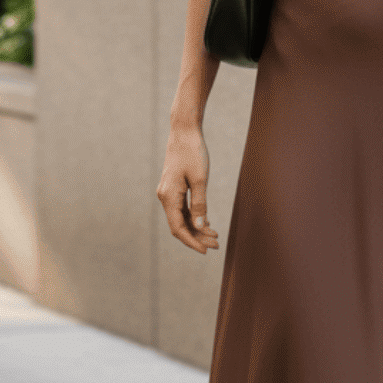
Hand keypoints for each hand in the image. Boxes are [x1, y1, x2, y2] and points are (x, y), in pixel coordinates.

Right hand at [157, 122, 218, 253]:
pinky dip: (194, 217)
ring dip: (197, 227)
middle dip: (198, 236)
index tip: (206, 251)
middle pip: (180, 225)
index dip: (192, 241)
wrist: (184, 131)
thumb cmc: (193, 153)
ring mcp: (169, 192)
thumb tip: (199, 226)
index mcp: (168, 197)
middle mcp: (165, 197)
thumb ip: (200, 204)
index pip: (178, 228)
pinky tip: (207, 222)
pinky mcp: (174, 188)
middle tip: (217, 244)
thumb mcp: (200, 179)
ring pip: (182, 217)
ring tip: (215, 235)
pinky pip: (183, 208)